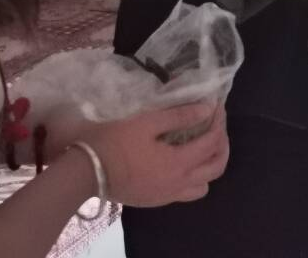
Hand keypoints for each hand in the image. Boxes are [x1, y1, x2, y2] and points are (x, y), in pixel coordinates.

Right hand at [81, 101, 228, 206]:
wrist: (85, 172)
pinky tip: (184, 162)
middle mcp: (179, 184)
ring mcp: (167, 195)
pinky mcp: (156, 200)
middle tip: (217, 127)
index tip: (217, 107)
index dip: (219, 122)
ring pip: (204, 185)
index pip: (212, 142)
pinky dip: (194, 178)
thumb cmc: (115, 142)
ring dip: (210, 165)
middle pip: (216, 168)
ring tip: (204, 147)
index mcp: (179, 163)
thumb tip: (207, 109)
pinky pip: (187, 193)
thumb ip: (180, 116)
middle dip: (222, 146)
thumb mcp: (147, 122)